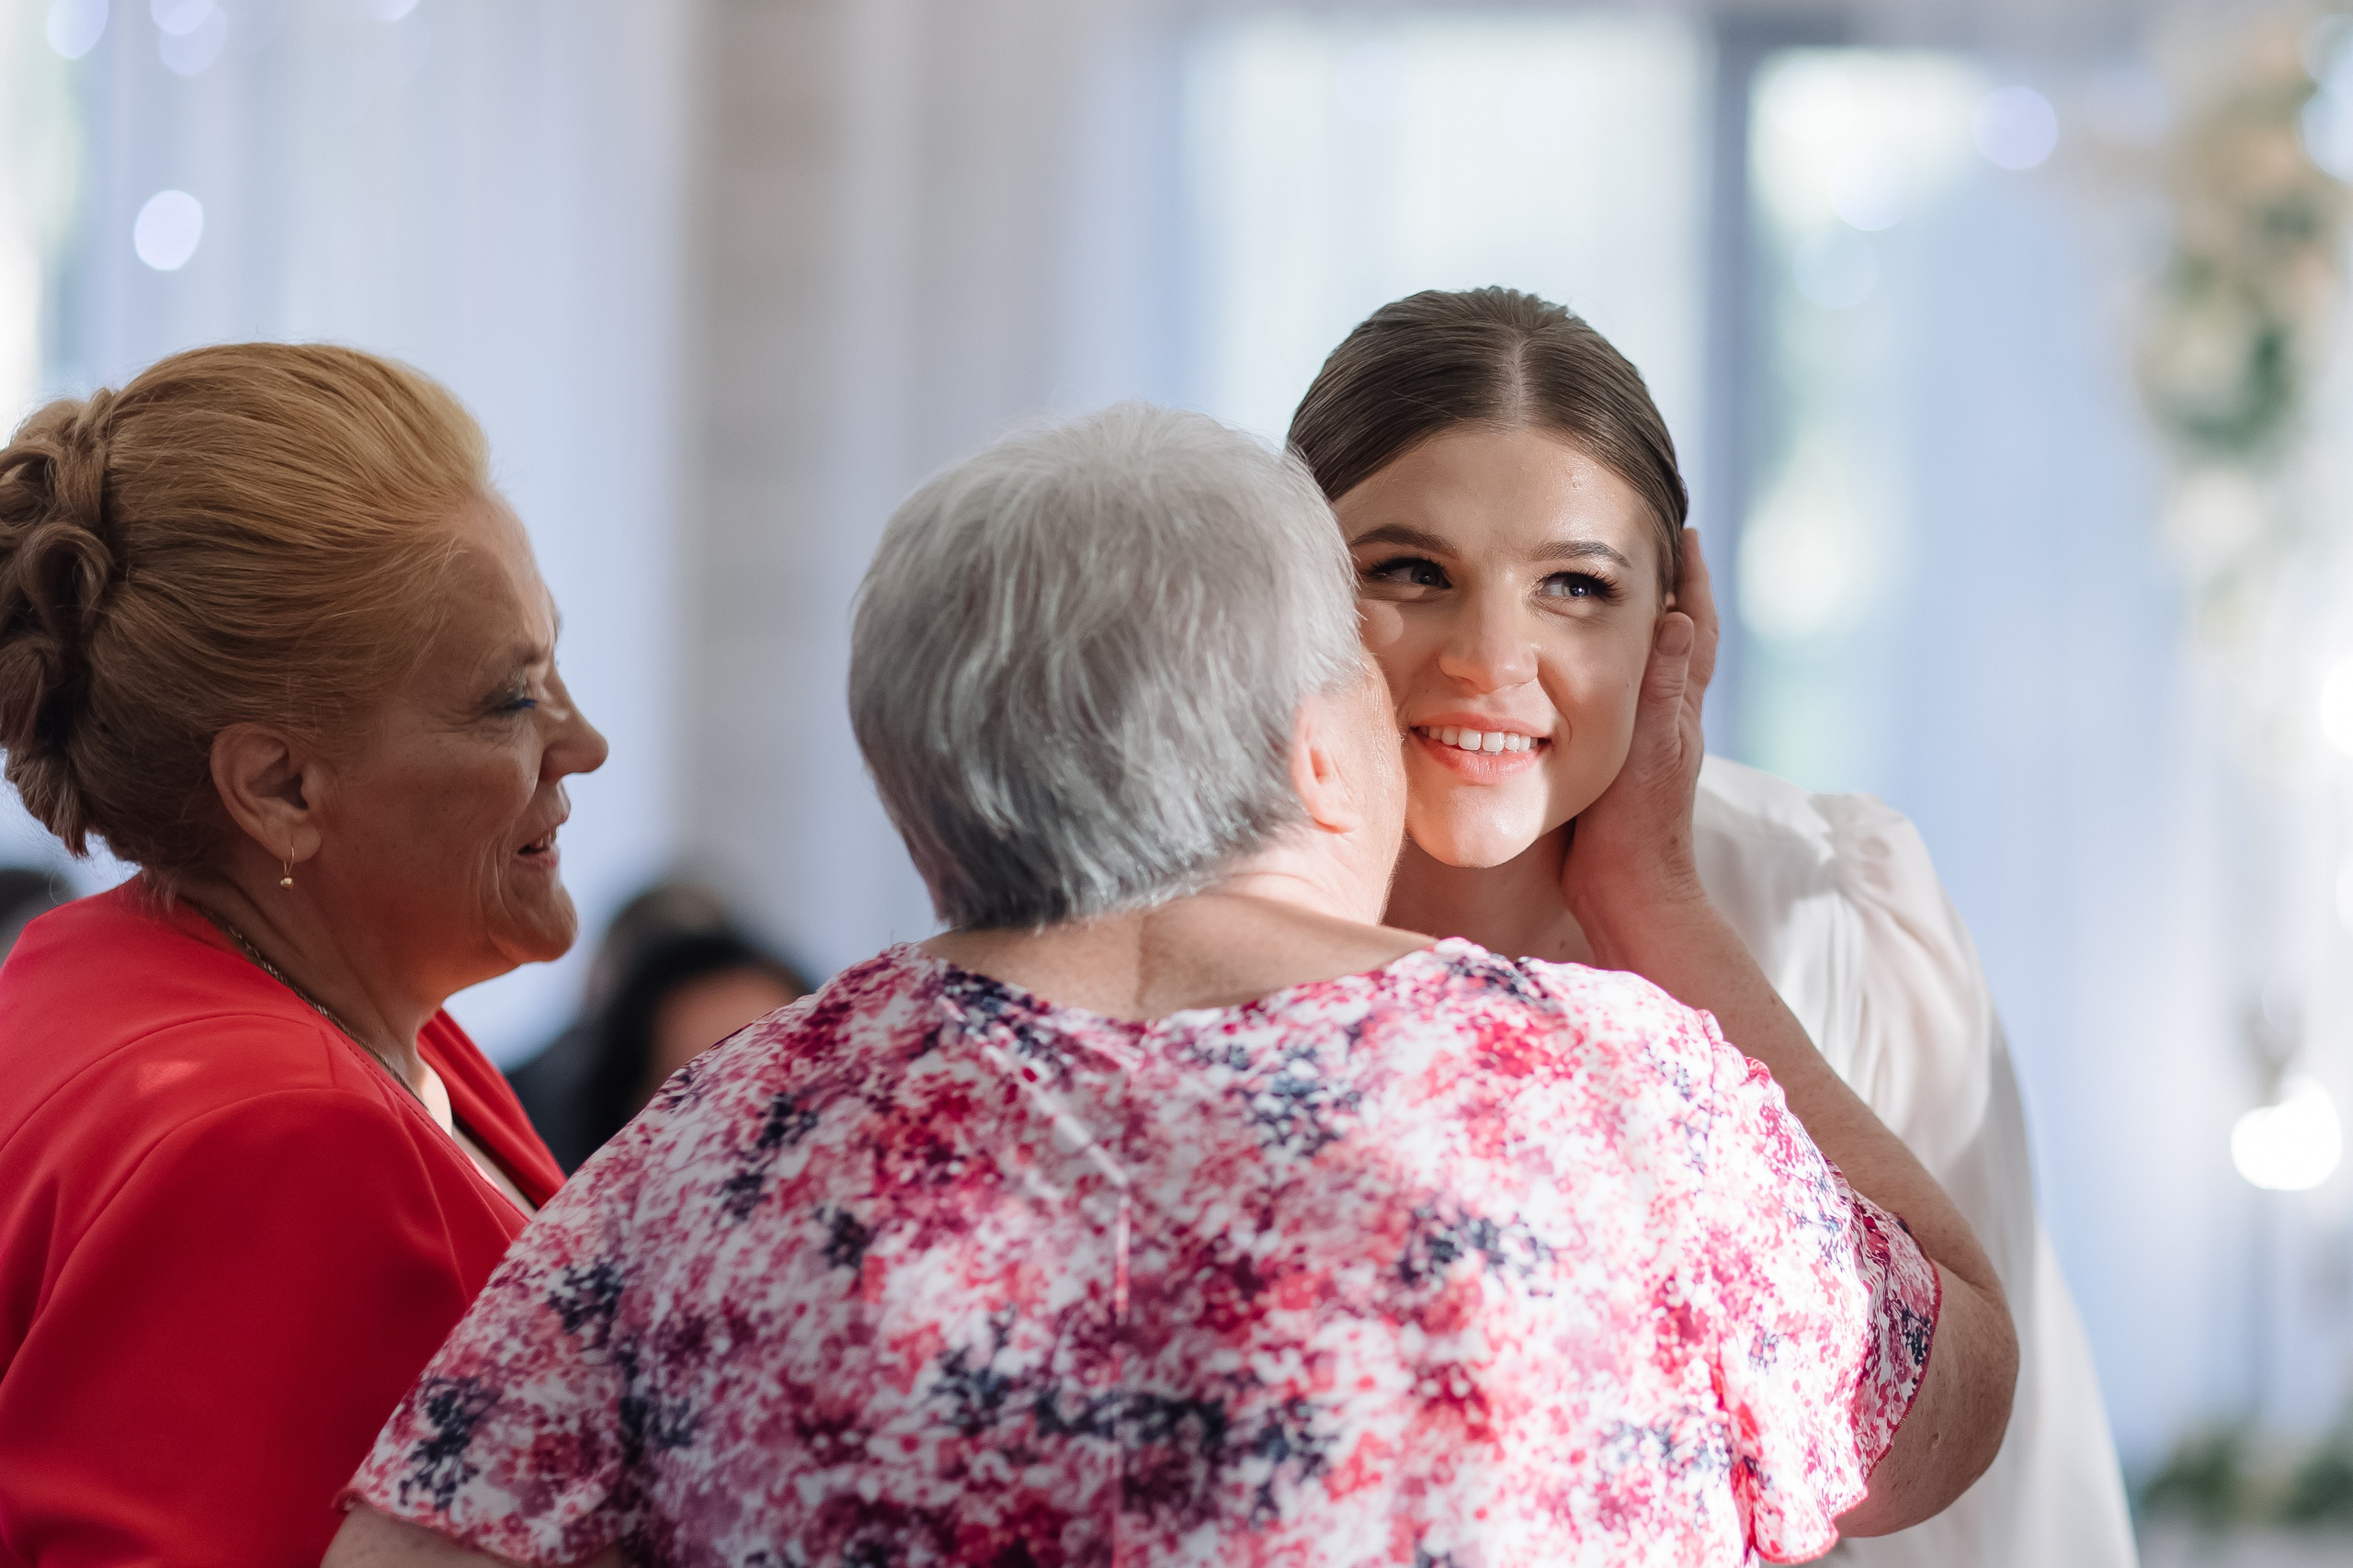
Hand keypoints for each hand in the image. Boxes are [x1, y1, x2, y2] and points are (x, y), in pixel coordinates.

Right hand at [1560, 528, 1716, 942]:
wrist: (1628, 890)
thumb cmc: (1636, 824)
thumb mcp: (1648, 746)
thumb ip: (1659, 684)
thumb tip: (1680, 617)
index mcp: (1679, 709)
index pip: (1692, 628)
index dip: (1691, 580)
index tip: (1683, 533)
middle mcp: (1668, 720)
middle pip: (1674, 641)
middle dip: (1666, 592)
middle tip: (1648, 549)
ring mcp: (1645, 743)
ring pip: (1645, 671)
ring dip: (1636, 630)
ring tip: (1613, 596)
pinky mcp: (1618, 765)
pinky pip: (1615, 702)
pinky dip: (1605, 673)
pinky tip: (1579, 672)